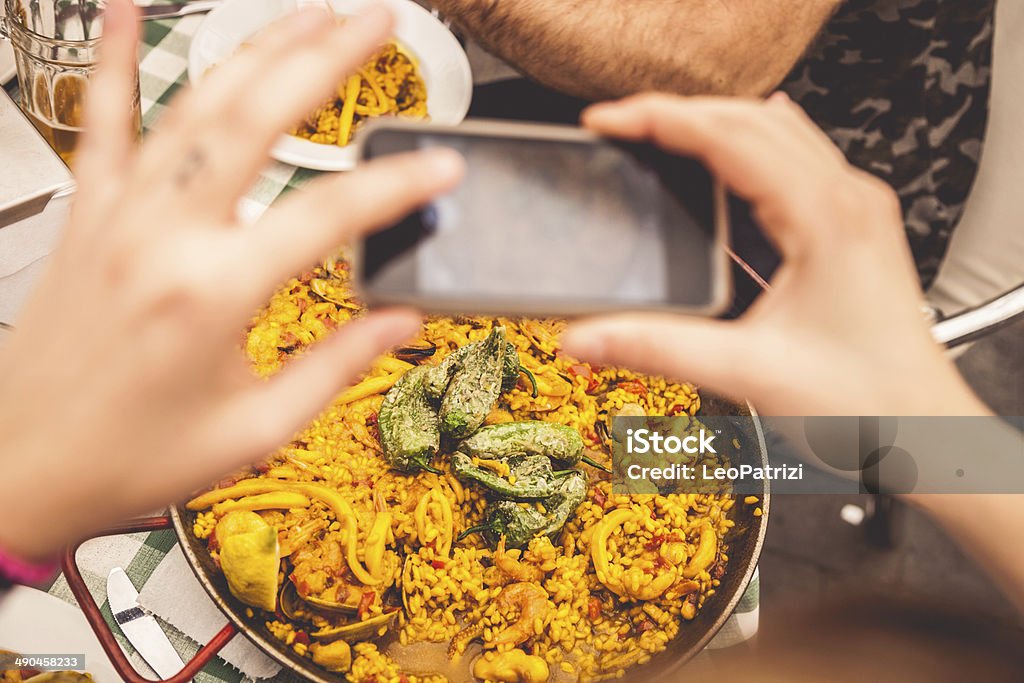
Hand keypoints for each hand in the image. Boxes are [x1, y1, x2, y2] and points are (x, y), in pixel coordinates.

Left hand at [0, 0, 462, 561]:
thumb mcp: (254, 433)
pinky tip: (126, 7)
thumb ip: (336, 367)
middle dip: (327, 58)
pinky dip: (114, 58)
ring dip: (258, 49)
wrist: (19, 466)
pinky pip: (100, 119)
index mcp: (215, 295)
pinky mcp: (88, 214)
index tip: (442, 168)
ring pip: (195, 104)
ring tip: (311, 13)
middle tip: (378, 22)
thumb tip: (401, 322)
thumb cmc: (131, 458)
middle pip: (259, 119)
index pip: (330, 215)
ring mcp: (119, 215)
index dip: (398, 185)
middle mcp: (164, 237)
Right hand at [562, 93, 987, 416]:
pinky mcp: (852, 230)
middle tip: (619, 126)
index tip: (606, 121)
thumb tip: (585, 337)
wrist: (929, 431)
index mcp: (826, 218)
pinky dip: (746, 148)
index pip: (729, 136)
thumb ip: (659, 349)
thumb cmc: (867, 403)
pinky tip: (728, 158)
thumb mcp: (750, 374)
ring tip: (657, 136)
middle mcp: (847, 201)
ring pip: (777, 133)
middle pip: (751, 118)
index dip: (659, 119)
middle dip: (678, 114)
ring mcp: (855, 212)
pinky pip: (795, 160)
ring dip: (712, 125)